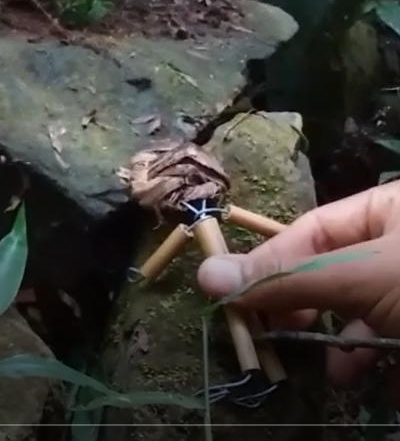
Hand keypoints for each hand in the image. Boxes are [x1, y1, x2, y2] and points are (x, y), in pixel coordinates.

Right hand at [197, 181, 399, 400]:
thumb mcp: (362, 275)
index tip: (237, 298)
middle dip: (304, 310)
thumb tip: (204, 274)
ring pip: (353, 313)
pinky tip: (365, 376)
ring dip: (338, 347)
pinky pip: (380, 340)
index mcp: (388, 209)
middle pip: (327, 273)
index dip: (272, 263)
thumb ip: (287, 278)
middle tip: (277, 333)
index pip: (311, 229)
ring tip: (338, 370)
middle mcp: (393, 245)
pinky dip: (367, 361)